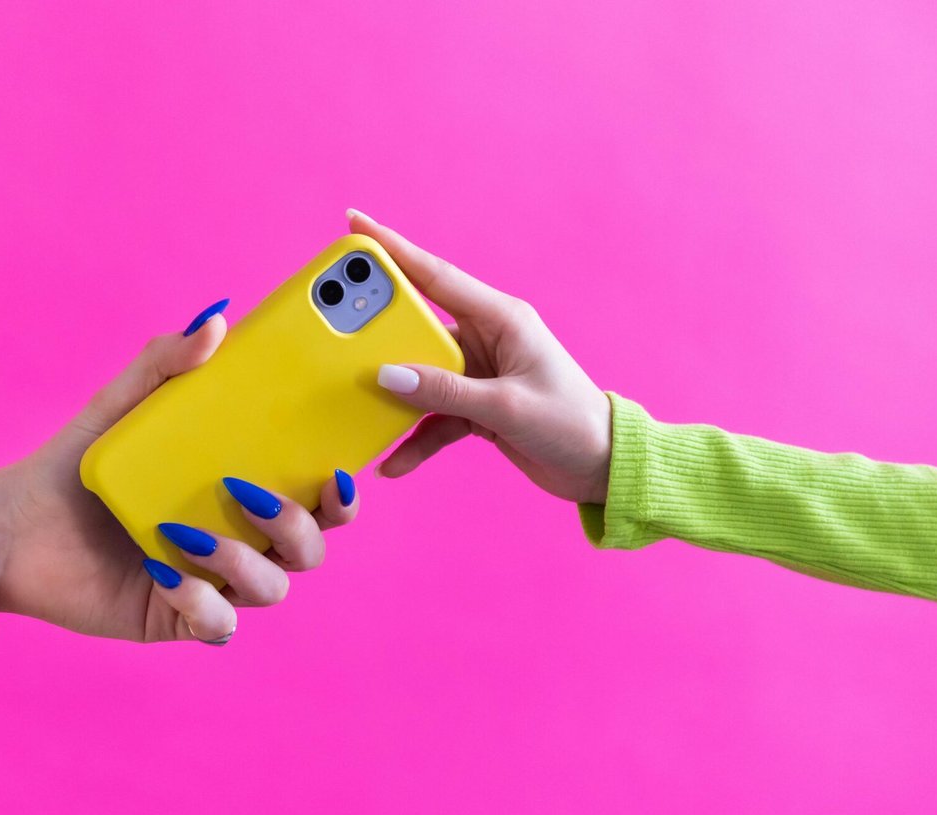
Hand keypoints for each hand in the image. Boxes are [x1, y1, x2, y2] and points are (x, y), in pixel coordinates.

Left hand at [0, 303, 359, 643]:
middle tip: (249, 493)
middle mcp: (239, 539)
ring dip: (245, 561)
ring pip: (272, 588)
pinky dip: (200, 601)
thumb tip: (216, 320)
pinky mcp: (176, 618)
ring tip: (190, 535)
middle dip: (298, 525)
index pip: (316, 497)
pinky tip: (164, 571)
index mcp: (243, 491)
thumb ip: (165, 361)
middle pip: (309, 548)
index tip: (338, 471)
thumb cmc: (76, 465)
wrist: (13, 527)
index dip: (341, 494)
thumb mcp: (120, 405)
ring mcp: (212, 582)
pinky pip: (217, 623)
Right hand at [348, 209, 611, 503]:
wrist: (602, 468)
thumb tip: (388, 377)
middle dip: (377, 329)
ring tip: (356, 405)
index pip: (437, 276)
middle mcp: (487, 338)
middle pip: (418, 325)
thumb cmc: (572, 425)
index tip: (355, 224)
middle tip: (334, 324)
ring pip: (420, 374)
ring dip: (393, 395)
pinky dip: (414, 438)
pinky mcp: (476, 407)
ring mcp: (479, 373)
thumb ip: (446, 392)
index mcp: (502, 319)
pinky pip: (433, 416)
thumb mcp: (506, 408)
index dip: (394, 249)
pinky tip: (394, 462)